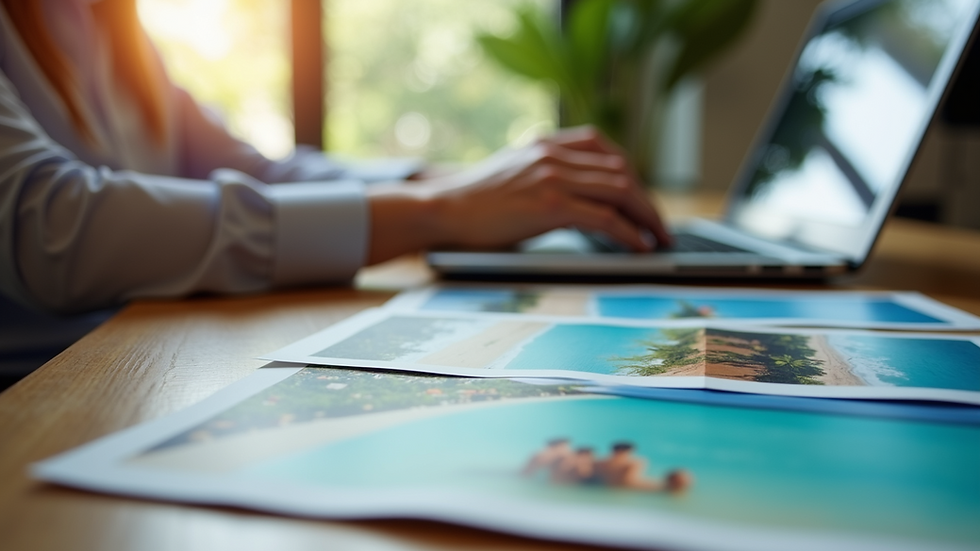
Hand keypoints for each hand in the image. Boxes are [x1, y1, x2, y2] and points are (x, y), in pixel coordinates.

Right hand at [366, 126, 671, 263]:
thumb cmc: (474, 201)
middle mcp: (554, 154)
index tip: (641, 197)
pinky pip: (605, 217)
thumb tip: (579, 201)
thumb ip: (545, 176)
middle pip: (621, 170)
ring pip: (621, 190)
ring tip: (659, 238)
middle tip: (660, 225)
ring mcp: (553, 176)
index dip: (631, 173)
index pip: (605, 149)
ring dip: (647, 217)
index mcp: (546, 144)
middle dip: (647, 200)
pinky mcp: (550, 204)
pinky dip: (629, 233)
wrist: (442, 208)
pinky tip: (640, 246)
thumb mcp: (514, 174)